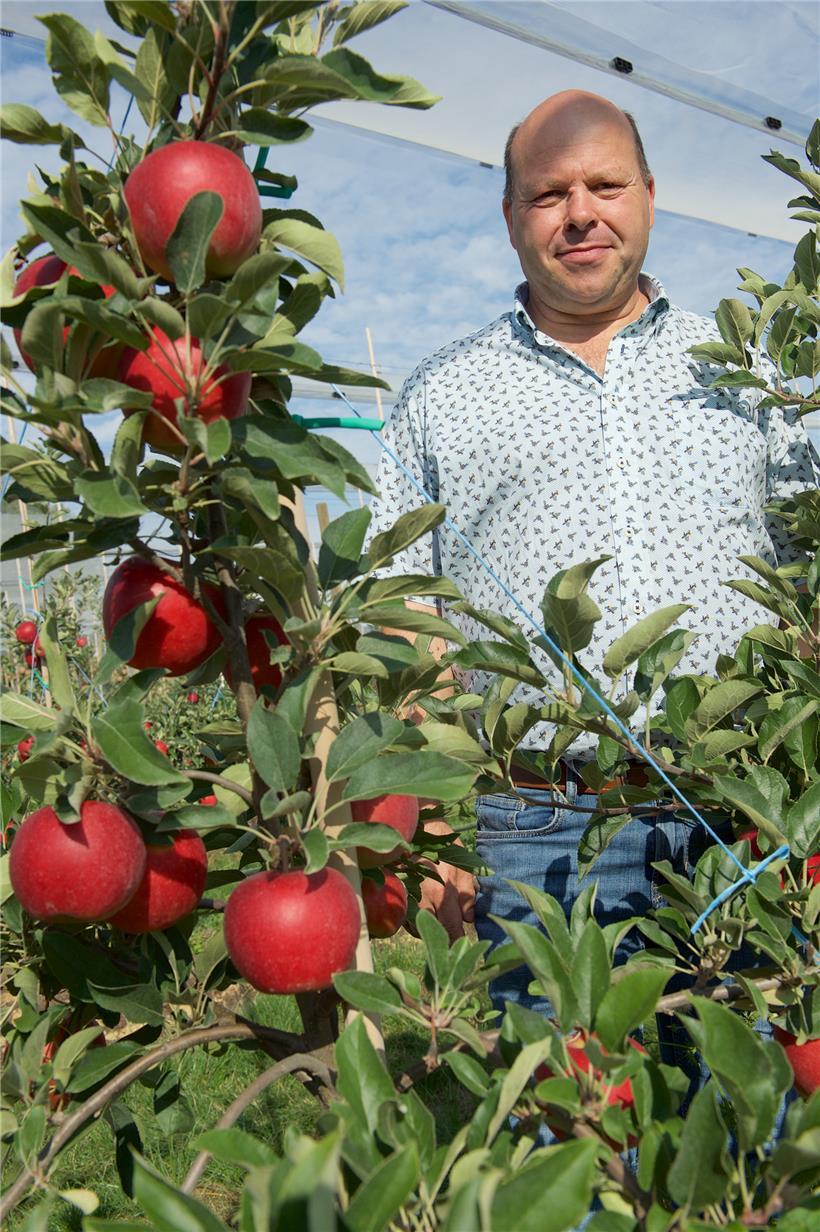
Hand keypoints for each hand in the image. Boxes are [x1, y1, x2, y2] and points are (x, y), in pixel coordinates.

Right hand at [415, 818, 475, 942]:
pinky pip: (405, 917)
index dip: (458, 941)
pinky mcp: (397, 894)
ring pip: (418, 927)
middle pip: (434, 932)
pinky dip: (415, 920)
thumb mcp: (463, 865)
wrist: (417, 825)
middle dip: (444, 937)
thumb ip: (468, 894)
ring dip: (429, 929)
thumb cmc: (444, 844)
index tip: (464, 948)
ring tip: (439, 922)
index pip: (452, 929)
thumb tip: (469, 918)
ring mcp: (407, 898)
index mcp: (442, 894)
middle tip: (452, 939)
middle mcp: (423, 900)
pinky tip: (423, 912)